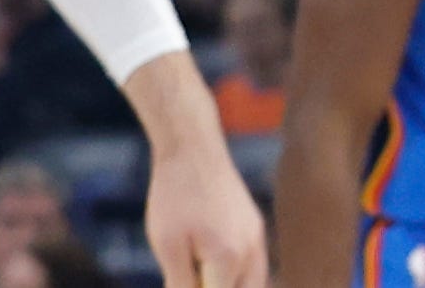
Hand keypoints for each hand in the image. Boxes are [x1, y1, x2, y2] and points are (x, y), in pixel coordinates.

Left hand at [139, 131, 268, 287]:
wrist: (193, 150)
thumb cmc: (175, 197)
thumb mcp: (168, 247)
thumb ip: (181, 284)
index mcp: (229, 259)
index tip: (179, 280)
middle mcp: (251, 250)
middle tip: (195, 280)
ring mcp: (256, 236)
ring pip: (255, 283)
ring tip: (204, 278)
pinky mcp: (254, 225)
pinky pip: (254, 265)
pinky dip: (239, 278)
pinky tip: (214, 273)